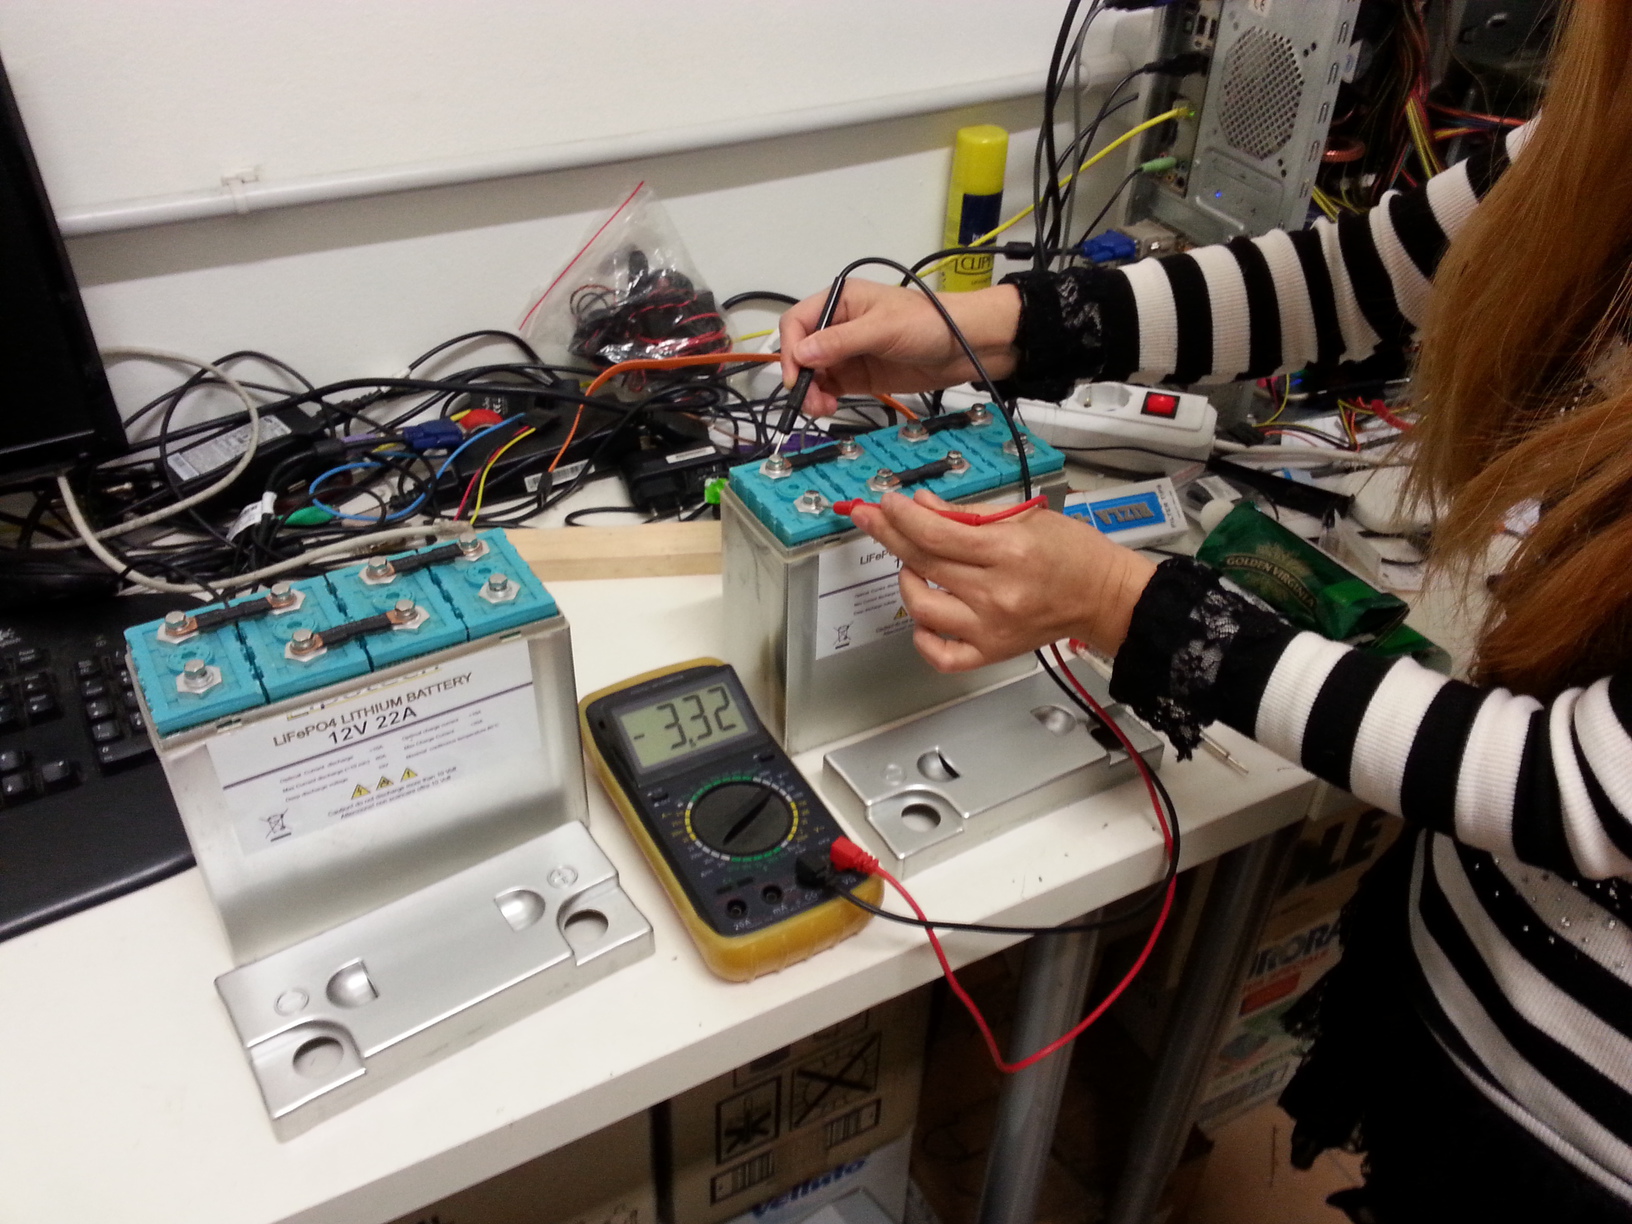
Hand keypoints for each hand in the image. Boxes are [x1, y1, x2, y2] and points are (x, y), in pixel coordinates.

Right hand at [778, 280, 1021, 415]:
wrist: (965, 347)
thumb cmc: (929, 324)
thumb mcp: (883, 329)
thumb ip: (841, 342)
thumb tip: (801, 354)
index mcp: (840, 301)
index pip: (797, 322)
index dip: (790, 348)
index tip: (796, 375)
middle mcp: (838, 325)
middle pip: (800, 350)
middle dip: (800, 376)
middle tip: (809, 400)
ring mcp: (847, 352)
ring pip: (812, 373)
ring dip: (810, 391)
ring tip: (822, 408)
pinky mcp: (858, 375)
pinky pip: (829, 387)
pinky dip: (823, 399)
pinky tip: (829, 407)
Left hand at [848, 490, 1157, 671]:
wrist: (1102, 596)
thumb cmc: (1071, 553)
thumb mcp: (1023, 517)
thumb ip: (967, 515)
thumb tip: (922, 506)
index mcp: (1009, 552)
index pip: (937, 534)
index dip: (902, 518)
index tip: (884, 504)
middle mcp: (997, 593)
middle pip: (924, 564)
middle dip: (890, 536)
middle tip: (870, 519)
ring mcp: (991, 628)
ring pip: (922, 608)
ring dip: (907, 582)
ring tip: (916, 566)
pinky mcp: (991, 652)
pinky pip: (940, 655)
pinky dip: (922, 637)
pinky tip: (925, 616)